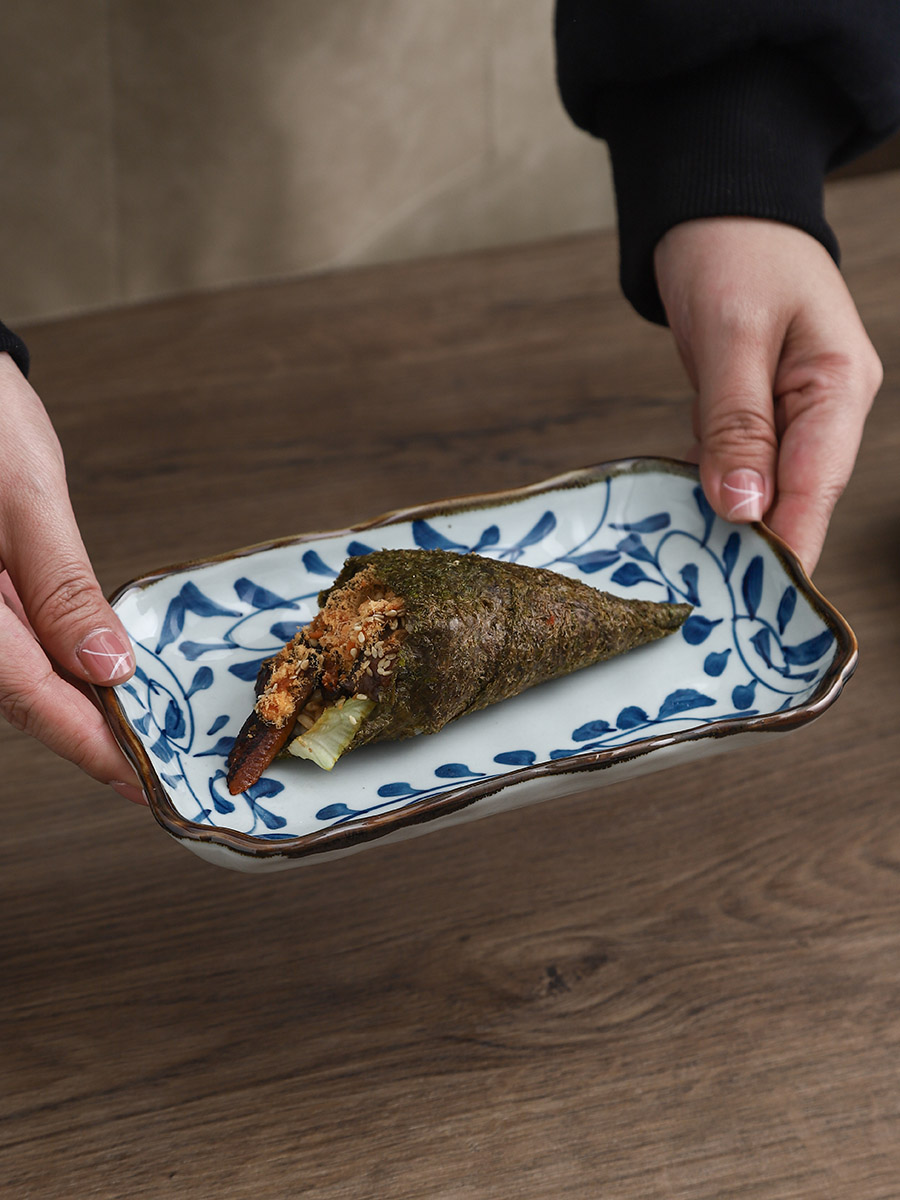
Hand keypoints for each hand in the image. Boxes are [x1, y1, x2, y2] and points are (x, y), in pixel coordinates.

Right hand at [0, 353, 144, 802]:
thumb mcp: (22, 492)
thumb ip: (60, 585)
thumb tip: (106, 665)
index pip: (31, 696)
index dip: (91, 745)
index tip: (143, 783)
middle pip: (22, 696)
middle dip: (88, 738)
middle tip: (153, 770)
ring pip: (16, 677)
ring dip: (74, 708)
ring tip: (135, 736)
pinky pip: (10, 646)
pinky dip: (55, 668)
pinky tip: (95, 677)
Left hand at [653, 217, 882, 573]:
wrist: (716, 203)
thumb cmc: (730, 250)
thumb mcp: (731, 336)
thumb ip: (738, 425)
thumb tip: (744, 510)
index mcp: (838, 388)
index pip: (816, 488)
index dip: (788, 549)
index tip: (759, 607)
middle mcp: (823, 409)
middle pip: (795, 498)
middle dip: (756, 549)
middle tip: (710, 606)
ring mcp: (790, 413)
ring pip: (762, 488)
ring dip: (729, 527)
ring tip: (693, 581)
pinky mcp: (755, 412)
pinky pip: (735, 466)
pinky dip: (711, 492)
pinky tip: (683, 524)